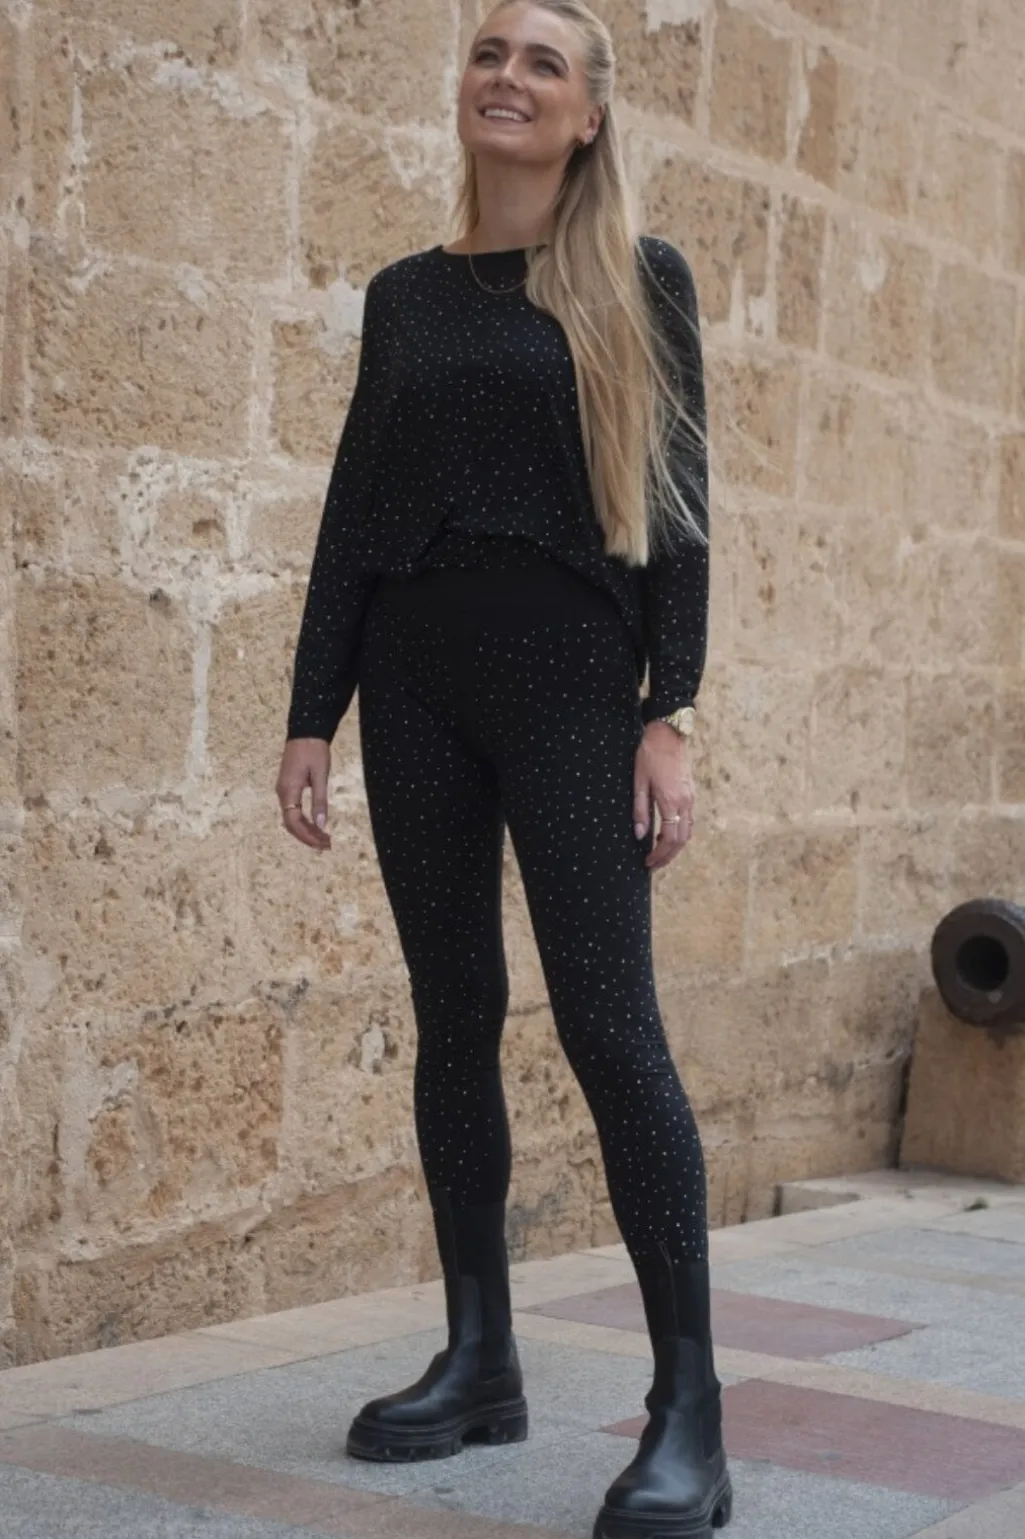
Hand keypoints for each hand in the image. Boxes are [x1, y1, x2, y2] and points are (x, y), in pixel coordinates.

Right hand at [275, 737, 331, 851]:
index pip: (294, 822)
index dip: (308, 836)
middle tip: (326, 845)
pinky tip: (316, 825)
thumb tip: (321, 824)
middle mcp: (282, 792)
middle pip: (291, 824)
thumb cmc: (314, 750)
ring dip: (306, 830)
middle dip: (307, 837)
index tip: (323, 844)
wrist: (305, 730)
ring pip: (291, 818)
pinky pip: (292, 809)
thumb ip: (320, 800)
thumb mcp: (320, 775)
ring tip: (323, 838)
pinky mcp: (288, 786)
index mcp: (288, 790)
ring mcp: (283, 789)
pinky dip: (303, 820)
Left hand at [633, 721, 694, 869]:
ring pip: (688, 831)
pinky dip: (680, 832)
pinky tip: (666, 833)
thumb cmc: (649, 755)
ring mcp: (691, 797)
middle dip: (668, 856)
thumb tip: (640, 835)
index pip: (670, 839)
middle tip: (653, 864)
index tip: (648, 863)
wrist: (668, 734)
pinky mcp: (691, 792)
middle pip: (682, 840)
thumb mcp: (639, 782)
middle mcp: (685, 802)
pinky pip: (689, 820)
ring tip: (659, 852)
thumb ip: (640, 810)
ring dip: (675, 846)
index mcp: (671, 801)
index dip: (660, 855)